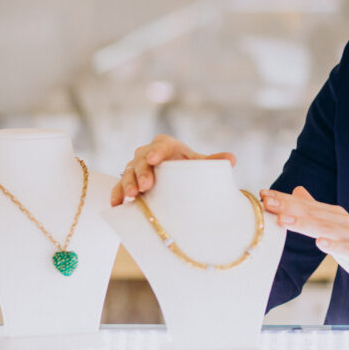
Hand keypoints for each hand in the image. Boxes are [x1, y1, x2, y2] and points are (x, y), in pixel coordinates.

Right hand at [110, 134, 235, 206]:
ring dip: (128, 184)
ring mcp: (135, 167)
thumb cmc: (186, 166)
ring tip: (132, 196)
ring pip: (128, 173)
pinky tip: (116, 204)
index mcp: (165, 145)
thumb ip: (213, 162)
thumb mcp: (197, 163)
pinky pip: (119, 186)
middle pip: (142, 160)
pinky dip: (117, 194)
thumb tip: (232, 160)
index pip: (160, 146)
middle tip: (147, 186)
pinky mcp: (127, 181)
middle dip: (143, 173)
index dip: (156, 152)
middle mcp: (146, 153)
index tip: (155, 160)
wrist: (173, 176)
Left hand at [261, 186, 348, 295]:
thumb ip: (314, 209)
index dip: (285, 199)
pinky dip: (334, 245)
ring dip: (305, 224)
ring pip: (326, 228)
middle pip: (313, 213)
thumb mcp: (331, 226)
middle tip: (268, 203)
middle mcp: (342, 221)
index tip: (263, 195)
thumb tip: (296, 190)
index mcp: (333, 214)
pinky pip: (346, 249)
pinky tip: (321, 243)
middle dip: (289, 207)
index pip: (305, 204)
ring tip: (285, 221)